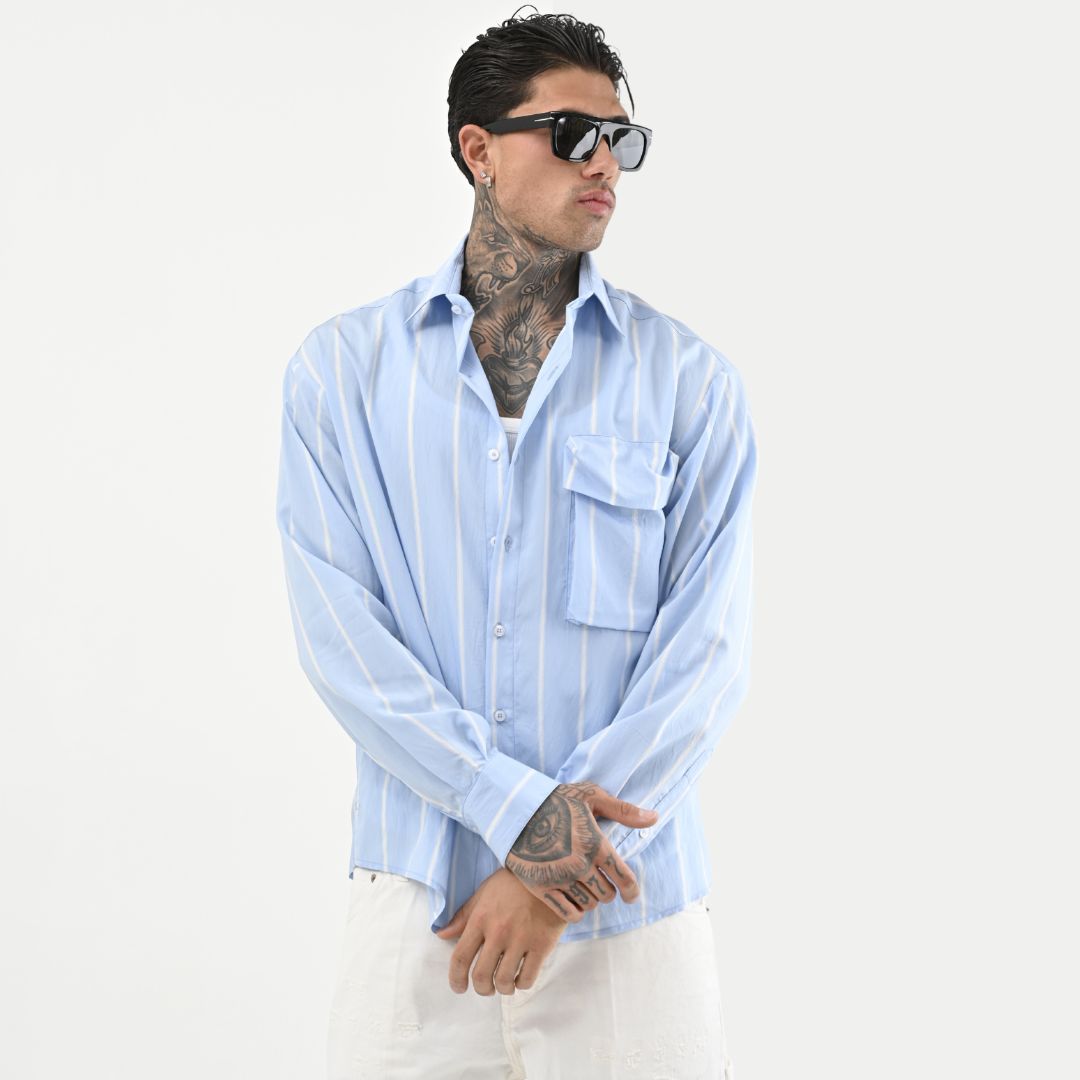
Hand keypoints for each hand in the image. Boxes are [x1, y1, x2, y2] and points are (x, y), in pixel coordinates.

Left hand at [434, 867, 567, 995]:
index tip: (459, 988)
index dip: (455, 978)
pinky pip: (527, 978)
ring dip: (503, 988)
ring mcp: (521, 940)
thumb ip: (464, 916)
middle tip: (486, 988)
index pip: (460, 957)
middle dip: (481, 989)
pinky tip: (522, 977)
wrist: (549, 872)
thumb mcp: (484, 892)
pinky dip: (522, 984)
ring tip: (506, 984)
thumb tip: (442, 935)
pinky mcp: (542, 945)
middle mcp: (498, 932)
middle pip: (481, 976)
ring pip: (504, 981)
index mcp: (481, 919)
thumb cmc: (513, 882)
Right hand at [504, 781, 657, 923]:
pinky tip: (573, 898)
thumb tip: (654, 818)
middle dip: (608, 890)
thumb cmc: (555, 799)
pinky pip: (568, 914)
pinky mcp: (541, 888)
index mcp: (595, 844)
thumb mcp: (591, 796)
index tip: (631, 895)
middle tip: (601, 882)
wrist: (514, 808)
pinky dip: (575, 911)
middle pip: (607, 894)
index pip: (624, 878)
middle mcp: (580, 865)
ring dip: (591, 898)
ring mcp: (560, 879)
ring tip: (585, 887)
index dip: (632, 890)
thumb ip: (624, 810)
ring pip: (589, 904)